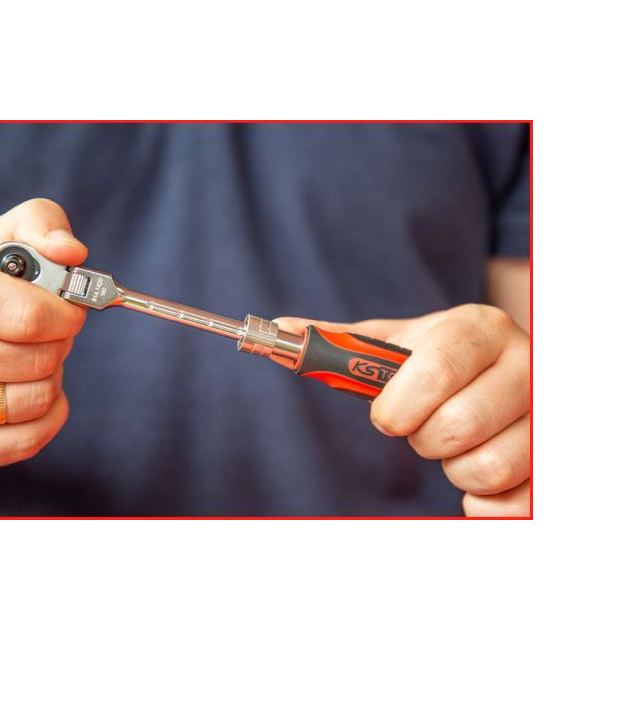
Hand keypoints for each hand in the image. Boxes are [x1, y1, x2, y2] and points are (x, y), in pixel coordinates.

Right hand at [0, 199, 87, 471]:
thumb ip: (37, 226)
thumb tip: (72, 252)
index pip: (27, 317)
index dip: (65, 313)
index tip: (67, 307)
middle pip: (38, 359)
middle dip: (58, 341)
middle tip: (43, 330)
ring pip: (36, 399)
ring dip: (49, 376)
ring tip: (25, 355)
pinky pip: (26, 442)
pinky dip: (46, 414)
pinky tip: (28, 387)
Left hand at [275, 305, 530, 516]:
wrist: (504, 374)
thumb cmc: (441, 363)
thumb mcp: (399, 346)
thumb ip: (344, 345)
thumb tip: (279, 329)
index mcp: (480, 329)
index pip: (439, 367)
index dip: (400, 402)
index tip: (386, 417)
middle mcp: (526, 364)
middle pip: (456, 425)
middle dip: (423, 437)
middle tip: (426, 426)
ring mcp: (548, 414)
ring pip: (484, 468)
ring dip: (452, 467)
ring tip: (457, 443)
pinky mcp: (556, 463)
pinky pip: (509, 505)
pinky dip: (480, 502)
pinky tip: (482, 474)